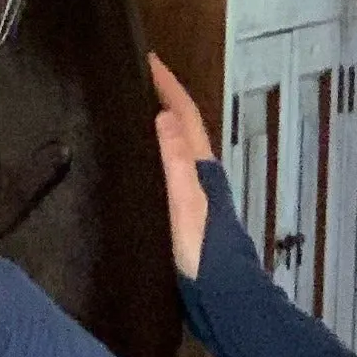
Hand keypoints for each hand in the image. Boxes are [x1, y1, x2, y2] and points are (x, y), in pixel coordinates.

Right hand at [150, 54, 212, 278]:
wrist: (224, 297)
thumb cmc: (204, 252)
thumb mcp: (186, 205)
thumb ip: (177, 163)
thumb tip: (164, 116)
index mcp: (202, 168)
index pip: (185, 115)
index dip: (168, 86)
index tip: (148, 59)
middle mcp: (202, 176)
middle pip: (183, 126)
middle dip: (163, 98)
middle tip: (136, 79)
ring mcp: (196, 195)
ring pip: (178, 147)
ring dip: (161, 125)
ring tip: (133, 111)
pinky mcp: (186, 213)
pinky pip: (171, 169)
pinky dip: (158, 153)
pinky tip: (142, 163)